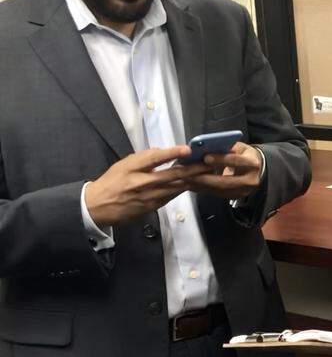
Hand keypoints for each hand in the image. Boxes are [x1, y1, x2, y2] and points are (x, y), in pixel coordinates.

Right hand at [85, 146, 212, 227]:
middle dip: (193, 169)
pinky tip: (193, 184)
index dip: (172, 153)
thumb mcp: (123, 164)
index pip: (154, 158)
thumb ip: (144, 157)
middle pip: (172, 175)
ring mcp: (148, 197)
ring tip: (207, 173)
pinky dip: (182, 189)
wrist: (97, 207)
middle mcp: (142, 183)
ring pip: (175, 187)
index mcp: (132, 168)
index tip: (187, 149)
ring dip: (192, 180)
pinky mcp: (152, 207)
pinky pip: (171, 197)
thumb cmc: (112, 181)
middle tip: (209, 163)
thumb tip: (164, 151)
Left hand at [183, 141, 262, 200]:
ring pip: (218, 190)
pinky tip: (192, 184)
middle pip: (225, 181)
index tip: (205, 157)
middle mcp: (250, 180)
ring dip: (200, 185)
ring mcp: (243, 191)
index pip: (237, 161)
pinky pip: (216, 194)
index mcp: (253, 164)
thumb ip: (226, 147)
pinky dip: (203, 189)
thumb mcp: (238, 147)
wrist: (257, 169)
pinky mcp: (235, 197)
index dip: (221, 159)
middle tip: (188, 173)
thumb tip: (206, 147)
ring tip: (186, 179)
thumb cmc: (244, 155)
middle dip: (205, 178)